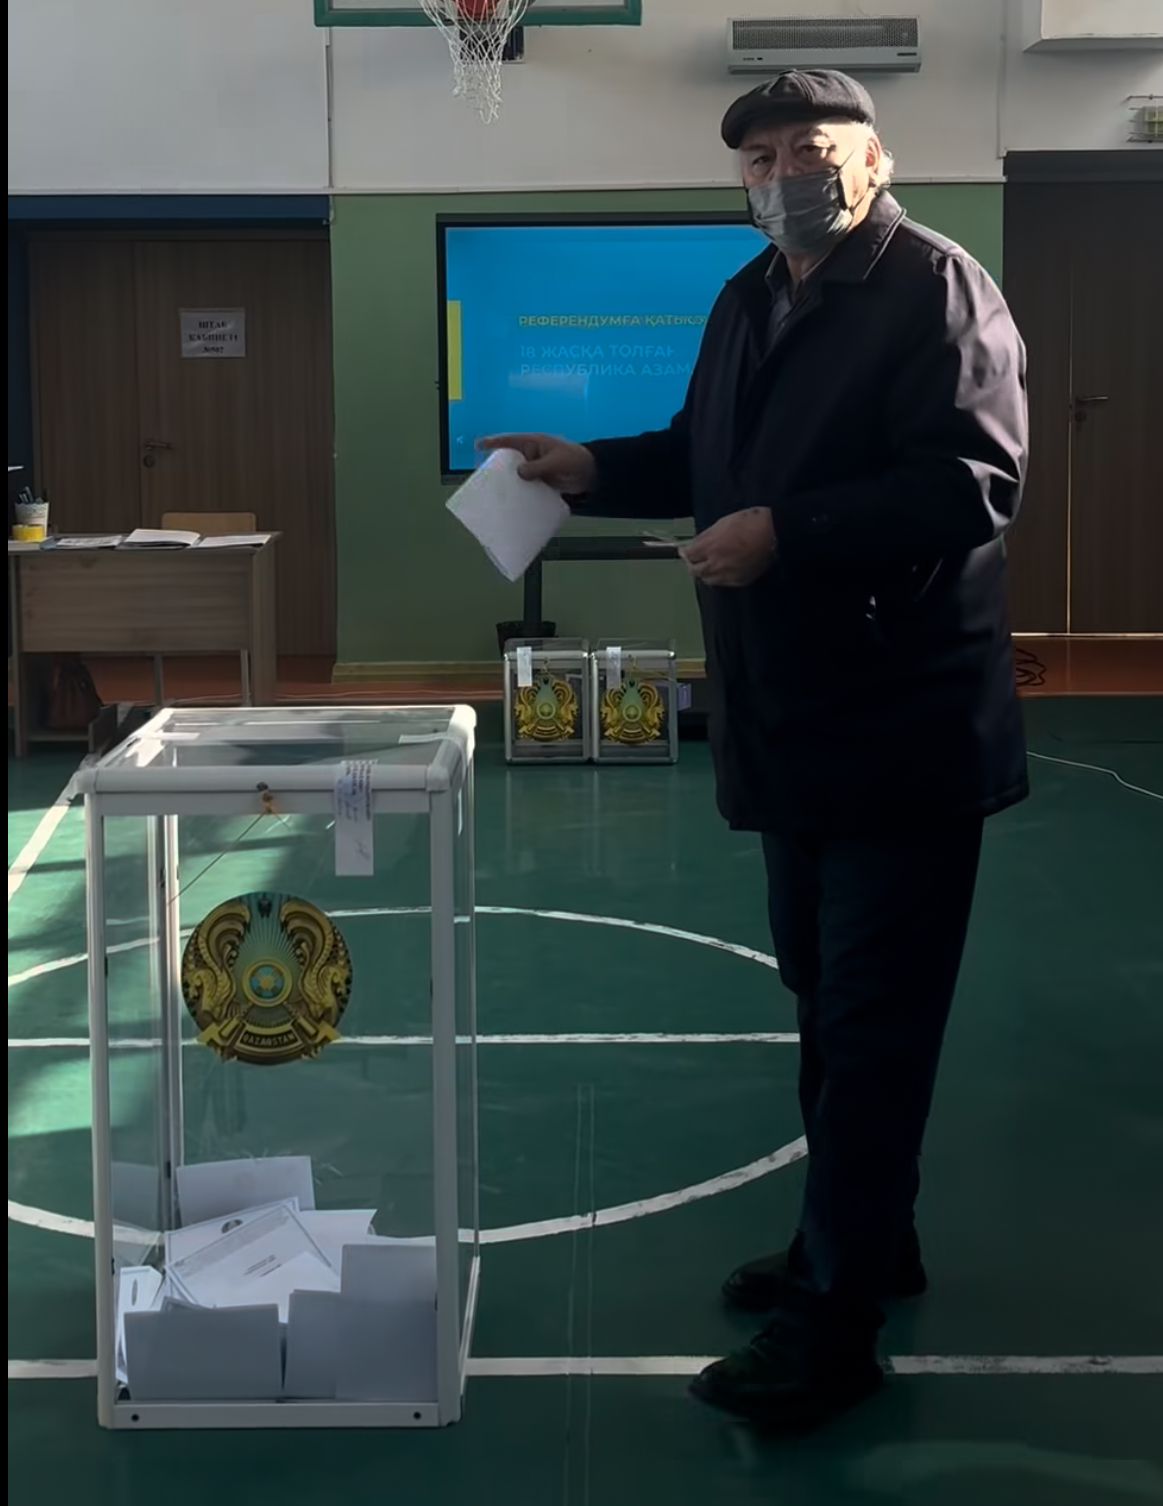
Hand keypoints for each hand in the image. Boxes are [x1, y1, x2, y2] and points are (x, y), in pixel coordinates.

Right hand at [478, 433, 596, 495]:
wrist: (592, 475)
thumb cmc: (575, 461)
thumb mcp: (556, 462)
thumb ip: (538, 467)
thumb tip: (519, 474)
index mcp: (534, 444)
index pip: (511, 441)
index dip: (494, 442)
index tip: (479, 445)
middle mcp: (532, 456)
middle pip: (510, 461)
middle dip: (497, 468)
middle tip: (483, 478)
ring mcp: (536, 470)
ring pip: (517, 476)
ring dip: (509, 484)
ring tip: (494, 493)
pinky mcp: (541, 483)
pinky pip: (527, 487)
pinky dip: (520, 493)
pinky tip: (513, 502)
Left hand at [680, 508, 775, 587]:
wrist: (775, 534)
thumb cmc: (750, 522)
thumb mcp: (724, 522)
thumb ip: (707, 535)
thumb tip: (696, 543)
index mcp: (711, 546)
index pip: (689, 555)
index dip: (685, 552)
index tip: (684, 550)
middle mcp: (716, 564)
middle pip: (695, 571)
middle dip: (691, 565)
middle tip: (692, 560)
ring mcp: (728, 575)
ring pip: (708, 580)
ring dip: (704, 573)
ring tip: (706, 567)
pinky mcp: (740, 581)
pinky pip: (723, 583)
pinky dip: (718, 578)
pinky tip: (720, 571)